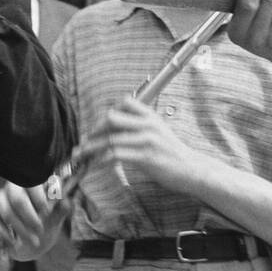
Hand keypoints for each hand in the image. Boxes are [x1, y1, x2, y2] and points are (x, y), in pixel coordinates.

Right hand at [0, 180, 64, 261]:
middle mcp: (15, 188)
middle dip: (29, 217)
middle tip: (40, 230)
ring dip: (20, 229)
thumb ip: (62, 209)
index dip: (39, 198)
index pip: (32, 183)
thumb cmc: (47, 224)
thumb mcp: (57, 217)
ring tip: (33, 242)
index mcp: (32, 184)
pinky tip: (11, 242)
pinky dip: (0, 233)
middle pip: (17, 198)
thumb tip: (67, 202)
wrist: (33, 243)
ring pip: (5, 210)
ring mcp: (1, 199)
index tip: (47, 212)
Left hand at [79, 98, 210, 196]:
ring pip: (110, 139)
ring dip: (91, 148)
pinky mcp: (145, 156)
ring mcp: (146, 140)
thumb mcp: (159, 130)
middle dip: (94, 130)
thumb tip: (115, 127)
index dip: (108, 113)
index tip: (98, 127)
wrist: (191, 168)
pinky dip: (102, 159)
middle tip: (85, 141)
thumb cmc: (172, 152)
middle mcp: (148, 124)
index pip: (125, 102)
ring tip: (81, 155)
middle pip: (112, 118)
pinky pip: (116, 155)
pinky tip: (97, 164)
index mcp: (150, 116)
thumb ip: (140, 125)